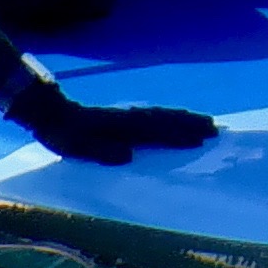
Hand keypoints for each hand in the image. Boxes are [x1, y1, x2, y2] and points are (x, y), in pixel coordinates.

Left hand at [11, 80, 217, 163]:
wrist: (51, 112)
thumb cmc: (64, 134)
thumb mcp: (78, 146)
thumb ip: (101, 151)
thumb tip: (127, 155)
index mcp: (122, 126)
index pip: (157, 130)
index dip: (179, 135)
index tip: (201, 138)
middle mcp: (130, 117)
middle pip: (166, 119)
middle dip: (190, 124)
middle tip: (215, 128)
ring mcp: (129, 114)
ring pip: (162, 115)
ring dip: (184, 118)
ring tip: (205, 121)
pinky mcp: (125, 115)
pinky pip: (155, 114)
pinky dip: (170, 116)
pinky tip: (175, 119)